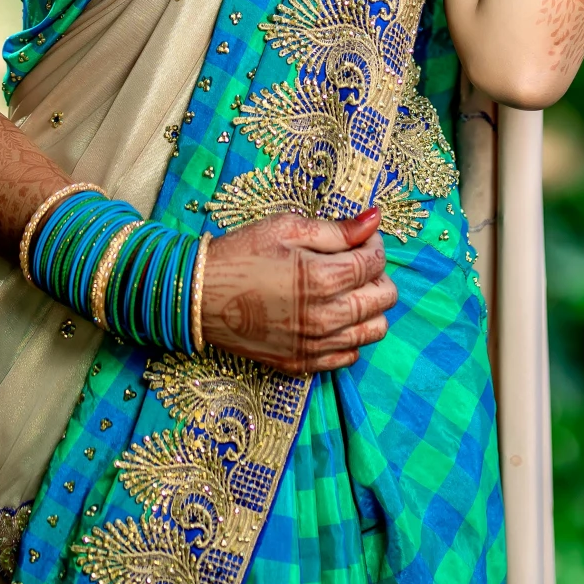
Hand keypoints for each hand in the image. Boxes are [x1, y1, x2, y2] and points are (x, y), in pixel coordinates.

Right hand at [198, 208, 395, 371]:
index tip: (360, 237)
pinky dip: (351, 336)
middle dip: (377, 274)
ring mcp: (314, 345)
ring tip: (348, 289)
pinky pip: (348, 357)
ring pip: (373, 331)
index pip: (375, 263)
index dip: (373, 244)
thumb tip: (375, 219)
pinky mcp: (302, 363)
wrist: (199, 295)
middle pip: (383, 299)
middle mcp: (325, 317)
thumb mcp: (287, 228)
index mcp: (322, 278)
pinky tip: (333, 317)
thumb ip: (337, 229)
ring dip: (369, 306)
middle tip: (356, 261)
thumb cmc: (241, 254)